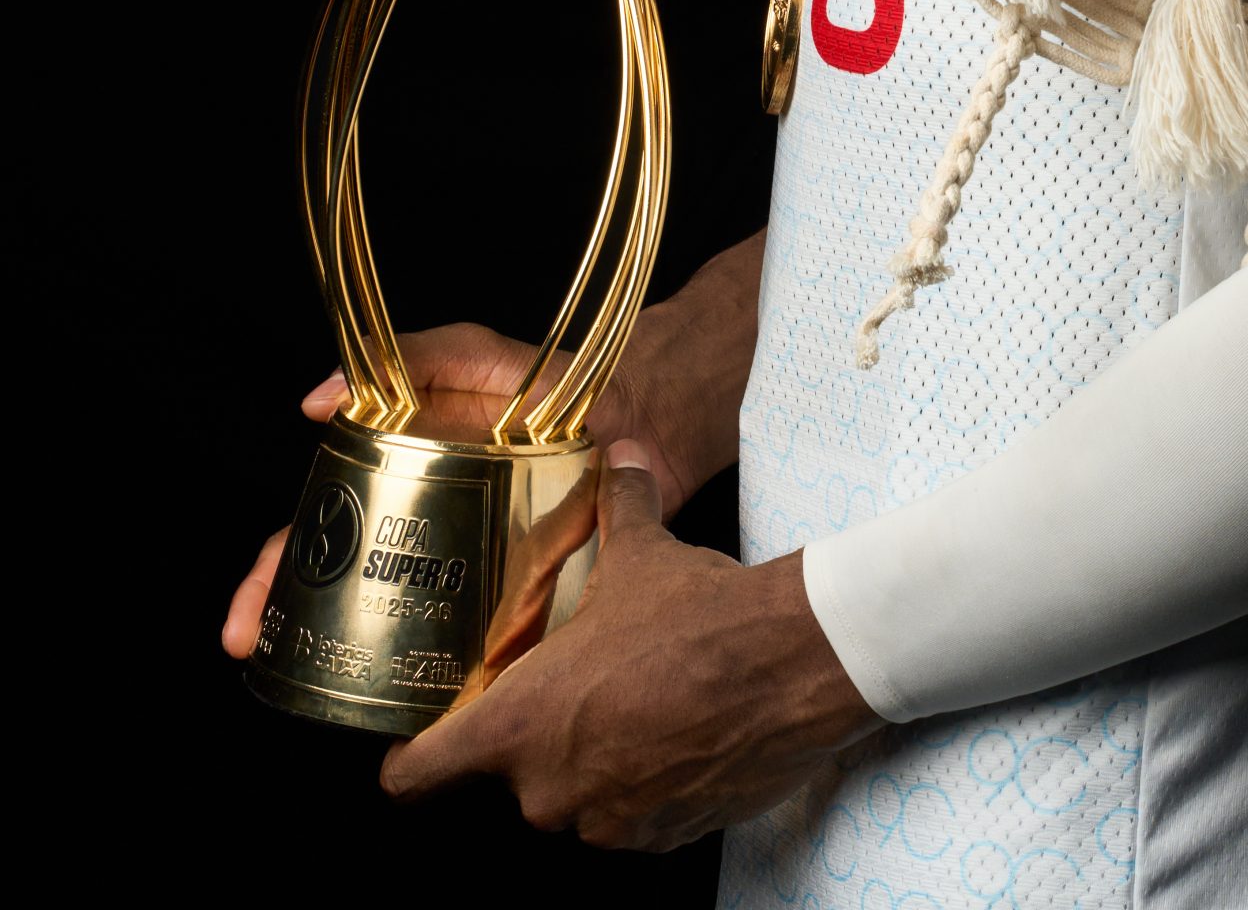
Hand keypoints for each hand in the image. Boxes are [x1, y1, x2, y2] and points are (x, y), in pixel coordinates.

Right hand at [220, 318, 691, 661]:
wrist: (648, 414)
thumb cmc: (555, 378)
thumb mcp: (478, 356)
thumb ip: (413, 360)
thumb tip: (317, 395)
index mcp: (409, 478)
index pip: (326, 528)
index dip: (279, 569)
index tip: (247, 615)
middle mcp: (433, 532)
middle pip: (346, 586)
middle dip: (293, 621)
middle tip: (257, 650)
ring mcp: (476, 574)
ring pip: (401, 626)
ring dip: (355, 659)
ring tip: (319, 686)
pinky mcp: (527, 604)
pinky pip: (476, 651)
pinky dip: (443, 679)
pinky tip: (416, 707)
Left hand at [379, 442, 875, 846]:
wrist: (792, 666)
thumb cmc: (700, 617)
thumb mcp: (644, 551)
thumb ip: (617, 504)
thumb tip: (621, 455)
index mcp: (520, 723)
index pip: (418, 774)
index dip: (411, 757)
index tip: (414, 742)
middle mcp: (550, 789)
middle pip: (510, 775)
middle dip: (539, 734)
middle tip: (577, 684)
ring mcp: (607, 821)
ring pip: (576, 793)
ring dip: (595, 757)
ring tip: (638, 698)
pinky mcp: (663, 837)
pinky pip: (632, 813)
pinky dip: (647, 780)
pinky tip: (679, 725)